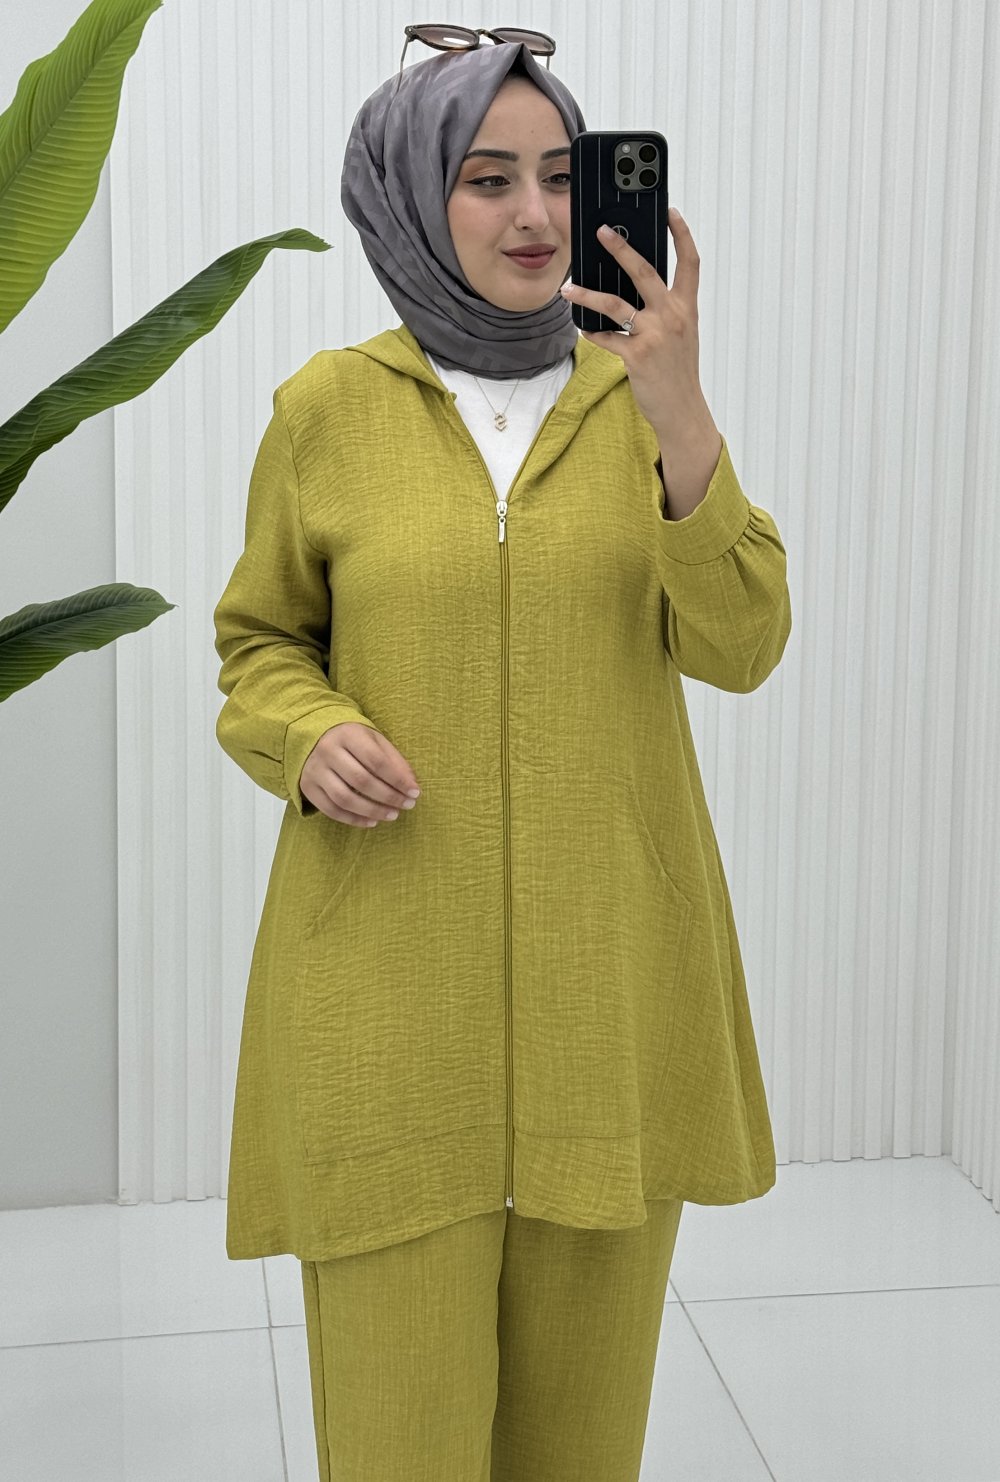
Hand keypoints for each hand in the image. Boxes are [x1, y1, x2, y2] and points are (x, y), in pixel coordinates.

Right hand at [300, 722, 420, 826]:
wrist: (314, 738)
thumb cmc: (353, 741)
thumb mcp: (375, 741)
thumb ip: (394, 761)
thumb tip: (412, 786)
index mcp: (348, 734)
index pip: (376, 760)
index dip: (397, 779)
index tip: (414, 792)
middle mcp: (328, 751)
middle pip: (361, 780)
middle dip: (388, 797)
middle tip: (406, 806)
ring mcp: (315, 770)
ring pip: (345, 798)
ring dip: (372, 811)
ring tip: (392, 815)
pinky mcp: (308, 787)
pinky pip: (331, 810)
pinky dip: (353, 820)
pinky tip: (372, 822)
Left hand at [559, 207, 715, 447]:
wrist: (682, 410)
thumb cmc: (678, 372)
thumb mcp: (681, 335)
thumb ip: (665, 310)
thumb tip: (635, 290)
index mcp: (686, 307)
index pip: (689, 262)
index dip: (681, 234)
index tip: (670, 212)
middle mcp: (672, 316)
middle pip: (645, 271)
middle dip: (621, 247)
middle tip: (602, 231)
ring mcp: (654, 335)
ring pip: (614, 303)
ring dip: (586, 294)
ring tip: (567, 288)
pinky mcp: (636, 356)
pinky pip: (606, 338)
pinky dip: (592, 333)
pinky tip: (583, 328)